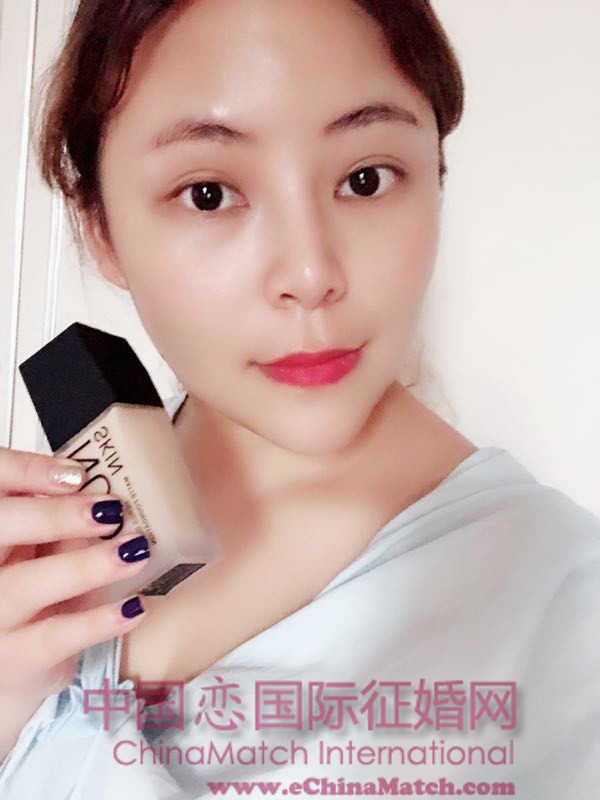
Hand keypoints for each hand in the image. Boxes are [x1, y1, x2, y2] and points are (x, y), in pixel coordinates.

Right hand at [0, 445, 150, 699]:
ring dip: (86, 565)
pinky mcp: (14, 658)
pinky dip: (99, 621)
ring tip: (134, 551)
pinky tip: (135, 606)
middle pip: (1, 527)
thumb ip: (59, 519)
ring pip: (28, 585)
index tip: (77, 475)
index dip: (27, 472)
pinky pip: (56, 637)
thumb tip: (108, 492)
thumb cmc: (28, 588)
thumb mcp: (38, 548)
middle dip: (56, 516)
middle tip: (110, 511)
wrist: (9, 663)